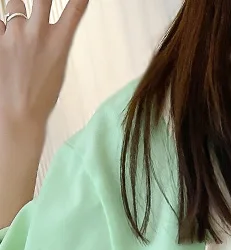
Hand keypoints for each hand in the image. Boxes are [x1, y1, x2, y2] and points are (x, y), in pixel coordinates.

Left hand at [0, 0, 88, 131]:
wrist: (17, 113)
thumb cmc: (39, 98)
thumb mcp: (56, 69)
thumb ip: (49, 44)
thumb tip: (41, 29)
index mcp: (59, 43)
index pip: (74, 10)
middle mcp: (37, 33)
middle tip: (40, 1)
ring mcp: (14, 34)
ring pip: (13, 4)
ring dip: (15, 11)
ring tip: (15, 30)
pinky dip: (0, 29)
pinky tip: (4, 42)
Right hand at [0, 0, 87, 225]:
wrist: (16, 114)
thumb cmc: (6, 90)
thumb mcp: (0, 56)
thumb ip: (3, 35)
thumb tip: (7, 25)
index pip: (7, 3)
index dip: (11, 3)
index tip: (14, 3)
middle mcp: (15, 27)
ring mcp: (36, 34)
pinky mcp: (57, 44)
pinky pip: (72, 14)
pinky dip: (80, 1)